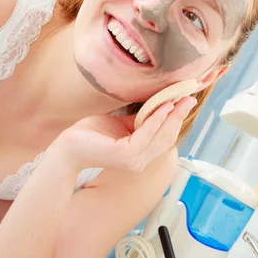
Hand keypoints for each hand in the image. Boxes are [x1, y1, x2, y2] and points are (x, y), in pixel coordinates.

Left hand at [55, 97, 195, 172]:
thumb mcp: (122, 125)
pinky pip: (145, 135)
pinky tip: (161, 106)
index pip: (166, 137)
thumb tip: (159, 105)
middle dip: (179, 115)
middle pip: (168, 137)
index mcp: (141, 154)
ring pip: (160, 136)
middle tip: (189, 96)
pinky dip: (155, 119)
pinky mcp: (125, 155)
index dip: (178, 119)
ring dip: (171, 116)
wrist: (69, 146)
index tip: (187, 100)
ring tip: (177, 98)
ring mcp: (134, 161)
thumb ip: (141, 120)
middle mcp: (140, 161)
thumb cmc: (92, 135)